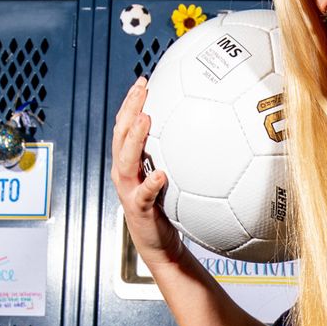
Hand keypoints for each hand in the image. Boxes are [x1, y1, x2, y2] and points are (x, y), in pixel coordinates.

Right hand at [110, 77, 184, 267]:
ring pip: (125, 161)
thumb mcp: (172, 174)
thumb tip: (206, 125)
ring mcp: (129, 191)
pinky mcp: (139, 210)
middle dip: (129, 110)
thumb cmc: (167, 207)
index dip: (131, 103)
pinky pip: (143, 195)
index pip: (126, 126)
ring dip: (135, 140)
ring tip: (146, 120)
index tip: (143, 81)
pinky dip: (149, 184)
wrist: (161, 244)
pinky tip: (161, 174)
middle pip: (120, 136)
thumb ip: (177, 154)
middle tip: (142, 90)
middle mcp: (126, 173)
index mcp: (132, 162)